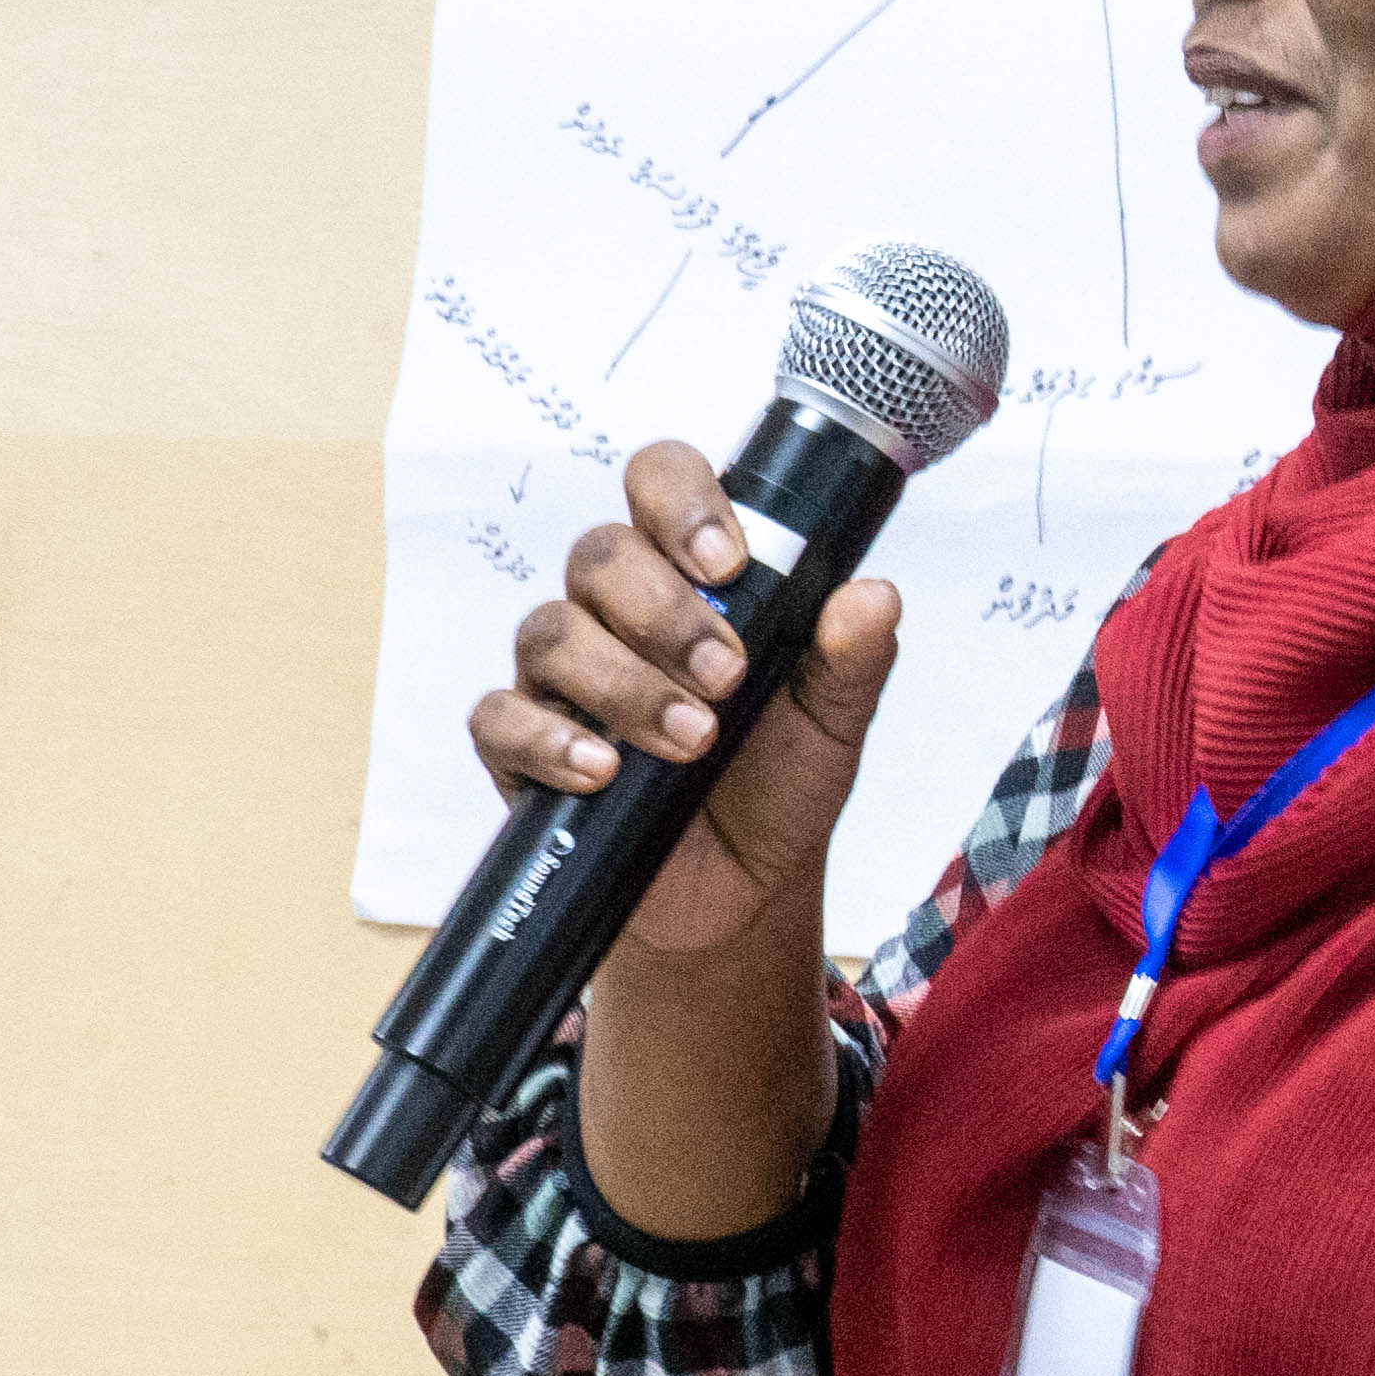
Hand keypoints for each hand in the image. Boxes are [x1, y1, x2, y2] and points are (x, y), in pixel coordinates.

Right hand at [469, 438, 904, 959]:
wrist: (739, 891)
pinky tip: (602, 769)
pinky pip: (500, 718)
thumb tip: (875, 596)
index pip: (659, 484)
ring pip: (551, 631)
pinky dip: (550, 739)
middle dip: (664, 613)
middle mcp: (615, 612)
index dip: (682, 502)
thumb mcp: (833, 723)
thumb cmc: (777, 784)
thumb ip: (852, 657)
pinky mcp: (520, 746)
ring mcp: (561, 677)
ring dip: (625, 684)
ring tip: (691, 738)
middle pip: (599, 556)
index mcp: (689, 576)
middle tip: (727, 677)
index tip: (729, 562)